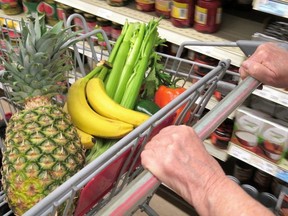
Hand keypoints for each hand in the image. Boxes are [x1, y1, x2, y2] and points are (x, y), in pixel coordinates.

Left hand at [141, 125, 273, 215]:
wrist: (209, 187)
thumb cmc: (207, 172)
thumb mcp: (197, 146)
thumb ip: (182, 142)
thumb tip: (171, 144)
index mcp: (185, 131)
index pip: (165, 131)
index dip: (164, 142)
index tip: (165, 148)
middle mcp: (174, 137)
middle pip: (156, 139)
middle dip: (158, 150)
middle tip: (166, 160)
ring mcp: (165, 148)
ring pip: (149, 148)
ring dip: (153, 157)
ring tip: (164, 166)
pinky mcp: (158, 161)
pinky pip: (144, 158)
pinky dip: (148, 165)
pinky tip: (156, 169)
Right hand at [239, 42, 287, 87]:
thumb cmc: (287, 76)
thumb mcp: (270, 78)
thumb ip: (255, 71)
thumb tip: (245, 66)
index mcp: (262, 54)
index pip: (243, 66)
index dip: (247, 76)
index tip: (254, 81)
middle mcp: (263, 48)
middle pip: (248, 63)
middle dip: (252, 73)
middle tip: (262, 79)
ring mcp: (266, 47)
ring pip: (252, 62)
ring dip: (256, 70)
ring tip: (266, 74)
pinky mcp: (268, 49)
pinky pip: (257, 59)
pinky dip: (260, 65)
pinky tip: (267, 69)